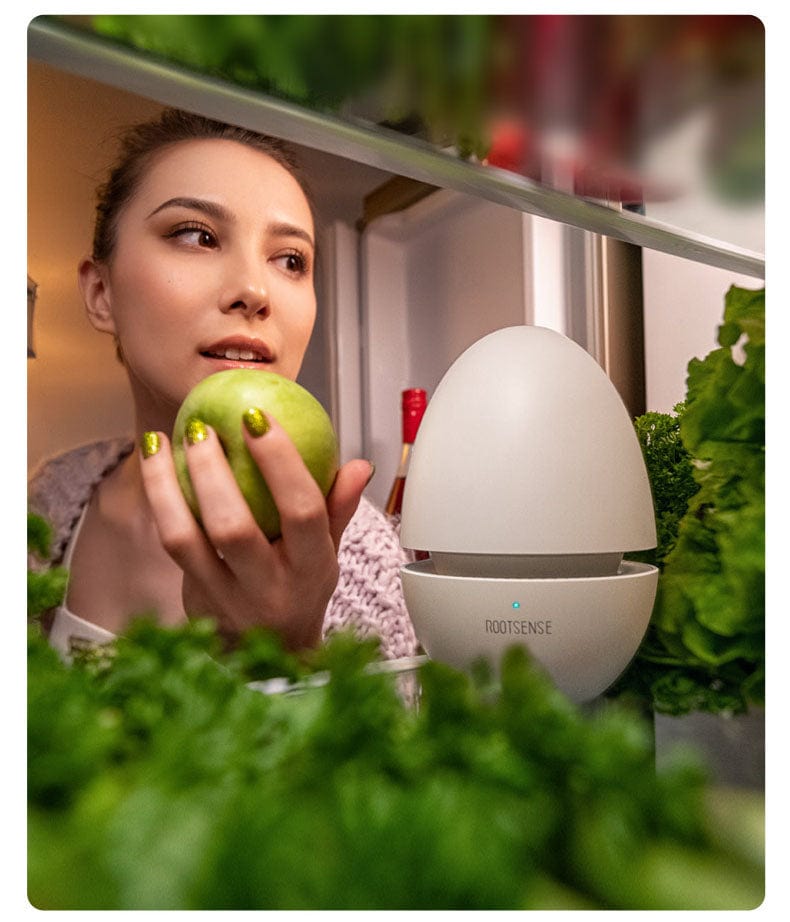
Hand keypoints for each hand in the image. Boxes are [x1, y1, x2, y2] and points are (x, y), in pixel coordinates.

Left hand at [139, 416, 371, 648]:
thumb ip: (339, 507)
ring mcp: (226, 597)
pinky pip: (171, 544)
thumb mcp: (329, 553)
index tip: (259, 420)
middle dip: (214, 471)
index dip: (282, 463)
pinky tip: (153, 463)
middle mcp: (268, 587)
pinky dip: (159, 499)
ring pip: (186, 537)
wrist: (269, 657)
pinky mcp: (194, 598)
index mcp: (311, 569)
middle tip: (203, 426)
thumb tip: (359, 465)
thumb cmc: (299, 589)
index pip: (303, 512)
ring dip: (168, 483)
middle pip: (235, 527)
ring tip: (160, 440)